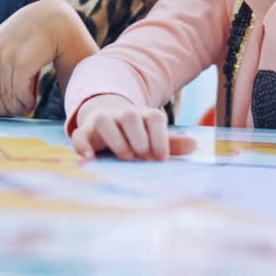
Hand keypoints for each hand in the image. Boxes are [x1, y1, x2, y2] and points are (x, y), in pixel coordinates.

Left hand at [0, 0, 72, 117]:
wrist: (60, 20)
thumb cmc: (38, 34)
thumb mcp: (12, 45)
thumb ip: (2, 63)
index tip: (6, 109)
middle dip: (6, 109)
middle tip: (18, 113)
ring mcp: (6, 56)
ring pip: (6, 95)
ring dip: (17, 107)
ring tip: (27, 108)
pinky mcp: (22, 61)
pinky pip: (19, 92)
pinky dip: (26, 101)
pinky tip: (33, 101)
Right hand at [69, 94, 196, 161]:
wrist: (107, 124)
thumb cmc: (136, 137)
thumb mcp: (154, 139)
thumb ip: (172, 143)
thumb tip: (195, 145)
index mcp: (144, 116)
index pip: (155, 117)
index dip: (160, 137)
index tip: (162, 158)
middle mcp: (123, 115)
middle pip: (130, 115)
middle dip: (138, 136)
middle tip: (142, 156)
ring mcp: (102, 121)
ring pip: (105, 120)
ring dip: (115, 139)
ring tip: (125, 157)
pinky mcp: (84, 132)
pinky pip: (80, 136)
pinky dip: (83, 147)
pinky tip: (90, 160)